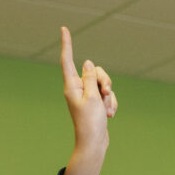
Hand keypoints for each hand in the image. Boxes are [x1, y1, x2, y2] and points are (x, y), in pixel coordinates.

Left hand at [60, 26, 116, 174]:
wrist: (94, 144)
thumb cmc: (90, 123)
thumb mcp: (92, 97)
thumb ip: (90, 78)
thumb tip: (87, 63)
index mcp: (72, 87)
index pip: (68, 61)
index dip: (67, 44)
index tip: (64, 29)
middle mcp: (78, 90)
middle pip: (94, 71)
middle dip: (104, 80)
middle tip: (105, 92)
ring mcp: (87, 97)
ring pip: (103, 84)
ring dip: (109, 96)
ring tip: (107, 110)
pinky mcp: (96, 104)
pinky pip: (107, 96)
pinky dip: (110, 103)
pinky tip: (109, 115)